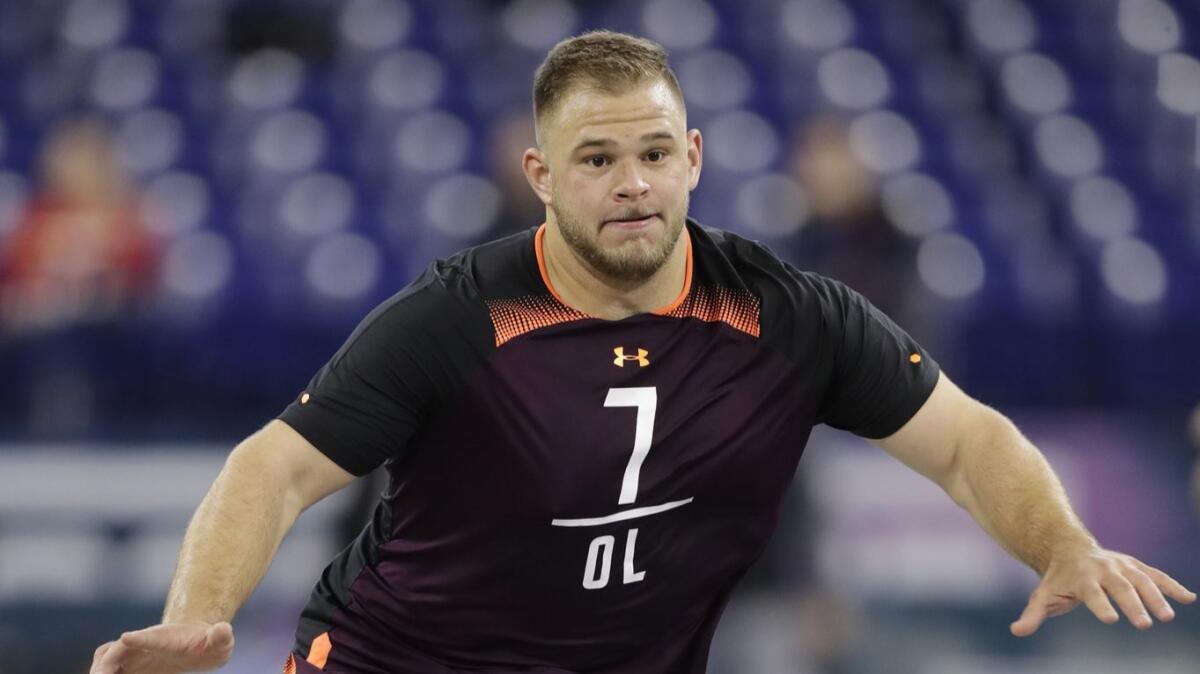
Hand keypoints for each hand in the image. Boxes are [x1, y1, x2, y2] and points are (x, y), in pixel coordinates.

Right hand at [91, 621, 233, 673]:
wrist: (198, 640)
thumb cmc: (209, 643)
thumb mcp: (220, 641)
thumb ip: (221, 636)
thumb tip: (224, 629)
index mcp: (164, 638)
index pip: (149, 638)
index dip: (140, 639)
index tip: (127, 638)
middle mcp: (142, 644)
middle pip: (112, 653)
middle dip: (104, 668)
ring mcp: (133, 654)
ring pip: (104, 660)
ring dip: (100, 672)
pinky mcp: (129, 665)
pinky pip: (109, 670)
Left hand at [1011, 548, 1195, 635]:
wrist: (1068, 547)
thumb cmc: (1057, 579)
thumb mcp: (1043, 595)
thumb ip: (1033, 615)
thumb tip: (1016, 631)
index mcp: (1081, 578)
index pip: (1091, 593)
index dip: (1100, 605)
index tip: (1111, 619)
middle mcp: (1103, 570)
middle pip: (1120, 587)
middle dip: (1132, 604)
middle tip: (1143, 624)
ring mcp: (1122, 567)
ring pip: (1142, 580)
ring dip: (1157, 597)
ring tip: (1167, 617)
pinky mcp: (1135, 566)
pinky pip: (1156, 575)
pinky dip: (1172, 585)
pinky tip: (1188, 598)